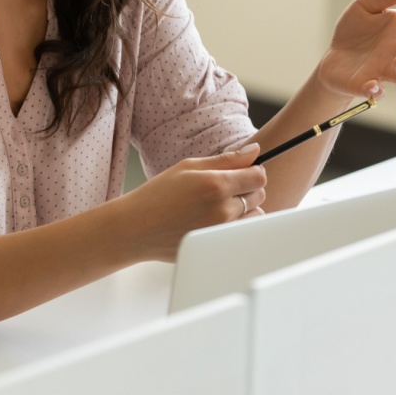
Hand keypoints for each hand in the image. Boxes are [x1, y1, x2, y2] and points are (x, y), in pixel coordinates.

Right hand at [120, 144, 267, 261]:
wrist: (136, 228)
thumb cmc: (157, 195)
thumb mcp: (188, 167)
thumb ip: (226, 159)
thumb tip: (254, 150)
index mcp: (215, 184)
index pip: (258, 176)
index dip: (253, 171)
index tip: (243, 171)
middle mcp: (222, 209)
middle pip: (259, 194)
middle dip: (247, 188)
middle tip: (223, 188)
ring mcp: (222, 230)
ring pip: (256, 214)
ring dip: (245, 208)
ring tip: (218, 205)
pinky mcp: (220, 245)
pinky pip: (244, 231)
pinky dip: (238, 223)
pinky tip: (216, 219)